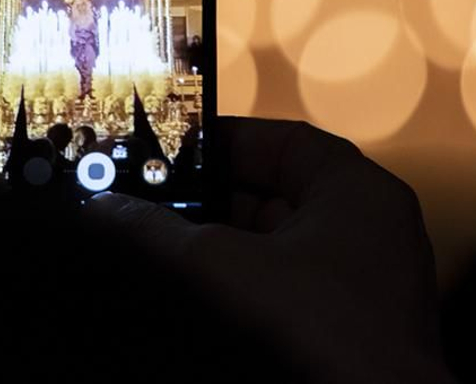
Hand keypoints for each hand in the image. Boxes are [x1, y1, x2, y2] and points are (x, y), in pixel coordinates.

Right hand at [87, 117, 453, 383]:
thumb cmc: (328, 334)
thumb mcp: (224, 269)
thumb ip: (160, 232)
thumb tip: (105, 208)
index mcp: (357, 191)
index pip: (281, 141)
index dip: (220, 142)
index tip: (167, 149)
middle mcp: (370, 229)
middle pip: (272, 194)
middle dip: (209, 201)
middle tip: (152, 201)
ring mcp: (366, 281)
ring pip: (277, 245)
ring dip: (223, 247)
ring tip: (165, 248)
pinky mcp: (352, 326)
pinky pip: (289, 287)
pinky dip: (247, 285)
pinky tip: (203, 296)